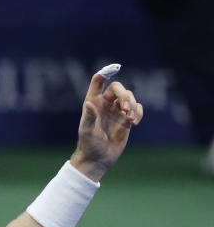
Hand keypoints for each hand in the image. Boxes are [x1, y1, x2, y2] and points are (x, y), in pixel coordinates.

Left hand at [71, 66, 142, 181]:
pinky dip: (138, 113)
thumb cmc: (89, 145)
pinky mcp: (126, 119)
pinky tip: (134, 123)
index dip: (105, 73)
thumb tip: (89, 104)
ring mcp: (117, 111)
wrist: (98, 158)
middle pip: (118, 88)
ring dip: (133, 105)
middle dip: (125, 96)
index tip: (115, 68)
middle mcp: (105, 104)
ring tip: (130, 120)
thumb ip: (89, 117)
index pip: (98, 82)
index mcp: (93, 102)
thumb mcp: (87, 132)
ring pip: (130, 98)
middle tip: (125, 109)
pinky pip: (137, 109)